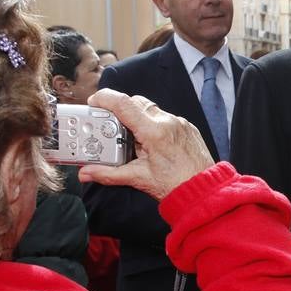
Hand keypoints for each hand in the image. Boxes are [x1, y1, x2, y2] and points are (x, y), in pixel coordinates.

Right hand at [78, 88, 214, 199]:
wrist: (205, 192)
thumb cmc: (176, 186)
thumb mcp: (138, 178)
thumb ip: (108, 174)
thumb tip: (86, 173)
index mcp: (154, 131)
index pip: (123, 103)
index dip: (104, 98)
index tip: (94, 102)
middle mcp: (168, 121)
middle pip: (136, 102)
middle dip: (119, 109)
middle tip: (108, 124)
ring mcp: (180, 123)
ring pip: (151, 109)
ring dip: (137, 117)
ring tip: (129, 138)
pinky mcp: (187, 128)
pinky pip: (165, 118)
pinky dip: (152, 124)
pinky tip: (149, 142)